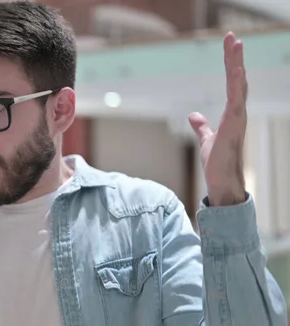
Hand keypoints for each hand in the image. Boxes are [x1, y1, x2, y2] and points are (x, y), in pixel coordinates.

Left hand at [189, 32, 247, 206]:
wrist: (221, 182)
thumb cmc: (217, 162)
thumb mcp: (207, 139)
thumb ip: (202, 126)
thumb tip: (194, 115)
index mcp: (232, 113)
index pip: (232, 83)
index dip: (231, 65)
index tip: (230, 46)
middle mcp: (238, 112)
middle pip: (237, 79)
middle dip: (235, 58)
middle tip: (232, 36)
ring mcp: (237, 118)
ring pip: (239, 86)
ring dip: (237, 65)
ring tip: (236, 45)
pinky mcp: (233, 126)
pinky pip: (236, 102)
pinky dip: (237, 86)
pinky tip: (237, 71)